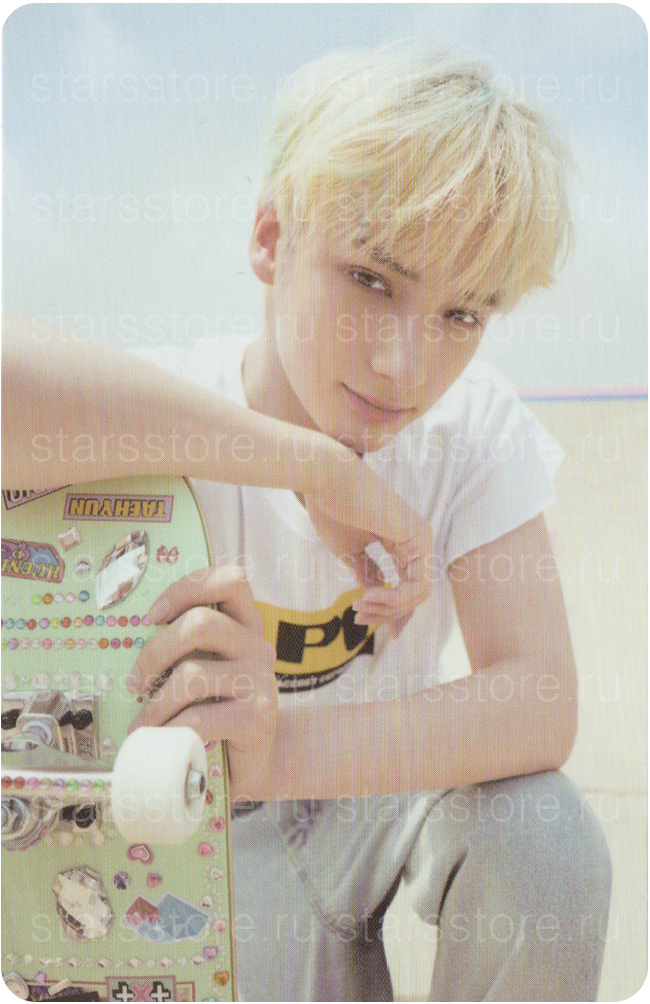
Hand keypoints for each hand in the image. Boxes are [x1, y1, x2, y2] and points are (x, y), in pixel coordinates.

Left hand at [125, 565, 277, 801]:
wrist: (254, 766)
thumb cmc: (217, 714)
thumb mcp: (206, 672)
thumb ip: (186, 650)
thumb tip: (125, 637)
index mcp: (245, 627)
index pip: (230, 580)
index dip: (187, 588)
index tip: (152, 616)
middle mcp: (258, 647)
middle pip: (202, 623)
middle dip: (155, 652)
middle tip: (136, 682)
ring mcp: (262, 682)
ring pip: (193, 675)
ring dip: (155, 704)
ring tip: (143, 723)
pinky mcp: (258, 719)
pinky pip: (199, 719)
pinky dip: (168, 731)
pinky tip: (160, 741)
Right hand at [304, 449, 434, 637]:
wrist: (326, 479)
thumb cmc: (333, 510)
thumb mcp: (351, 553)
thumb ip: (367, 574)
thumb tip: (375, 597)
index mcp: (404, 542)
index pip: (408, 586)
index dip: (391, 611)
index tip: (364, 622)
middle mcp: (419, 539)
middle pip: (414, 595)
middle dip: (386, 613)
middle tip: (358, 617)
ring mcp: (422, 537)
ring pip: (417, 595)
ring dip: (387, 609)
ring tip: (359, 607)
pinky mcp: (419, 538)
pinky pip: (416, 585)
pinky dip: (393, 599)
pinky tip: (368, 597)